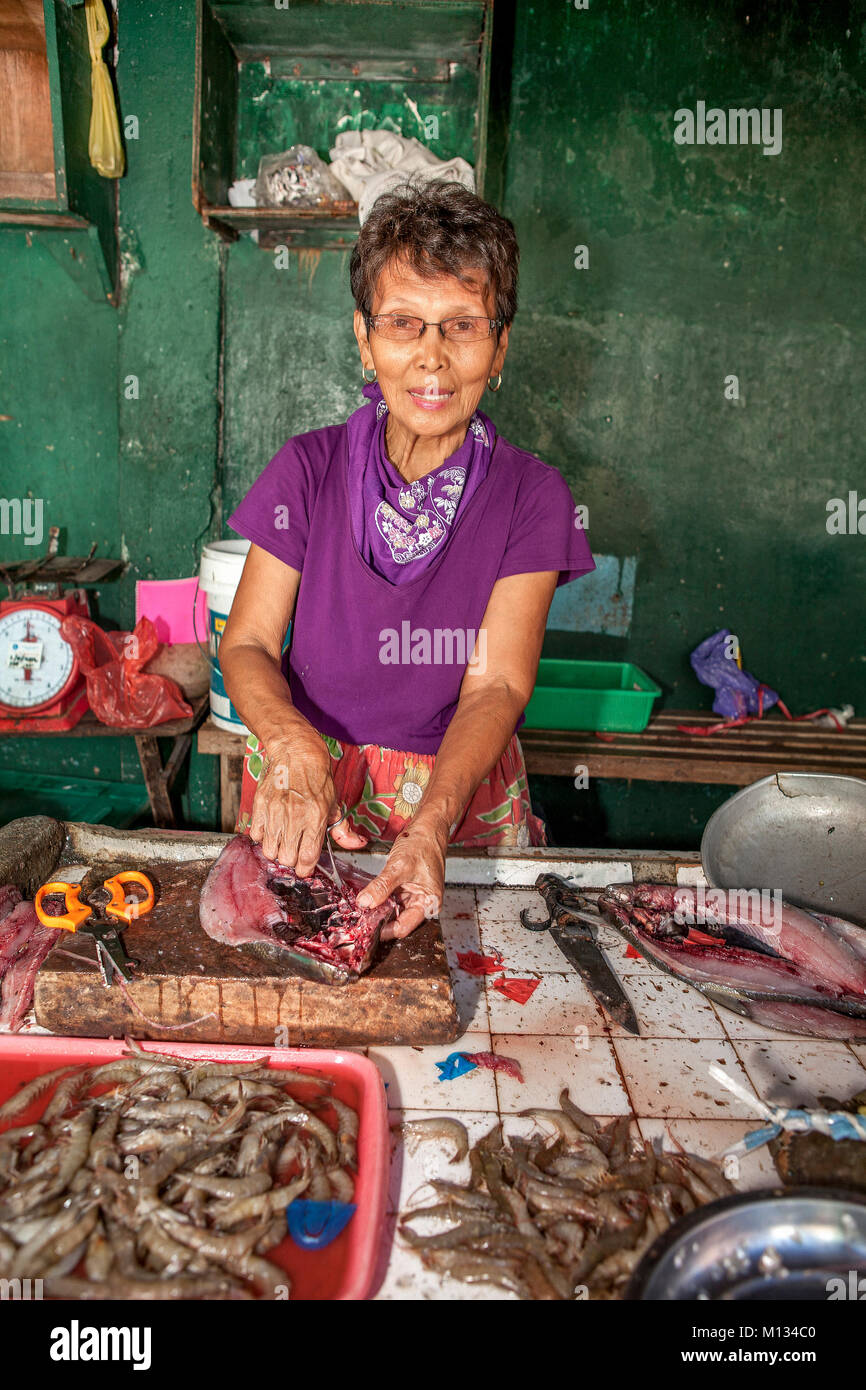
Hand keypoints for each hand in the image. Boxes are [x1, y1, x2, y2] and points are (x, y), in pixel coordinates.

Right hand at [249, 733, 366, 875]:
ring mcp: (275, 811)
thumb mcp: (334, 803)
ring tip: (283, 840)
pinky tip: (272, 829)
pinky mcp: (260, 805)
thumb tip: (357, 844)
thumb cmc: (317, 777)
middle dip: (292, 859)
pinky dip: (263, 837)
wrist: (296, 751)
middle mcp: (294, 816)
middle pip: (287, 859)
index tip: (306, 866)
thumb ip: (343, 829)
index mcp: (316, 816)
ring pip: (270, 851)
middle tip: (295, 850)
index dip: (306, 868)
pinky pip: (256, 835)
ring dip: (277, 850)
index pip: (308, 857)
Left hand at [356, 818, 445, 939]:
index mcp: (428, 903)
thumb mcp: (399, 866)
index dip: (383, 930)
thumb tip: (365, 903)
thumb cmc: (422, 844)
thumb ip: (382, 887)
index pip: (403, 927)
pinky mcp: (405, 887)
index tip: (365, 927)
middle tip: (359, 918)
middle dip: (379, 919)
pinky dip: (379, 897)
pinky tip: (367, 896)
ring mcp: (413, 895)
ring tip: (361, 907)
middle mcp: (422, 902)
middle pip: (397, 921)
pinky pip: (390, 898)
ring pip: (391, 910)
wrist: (426, 828)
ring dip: (378, 908)